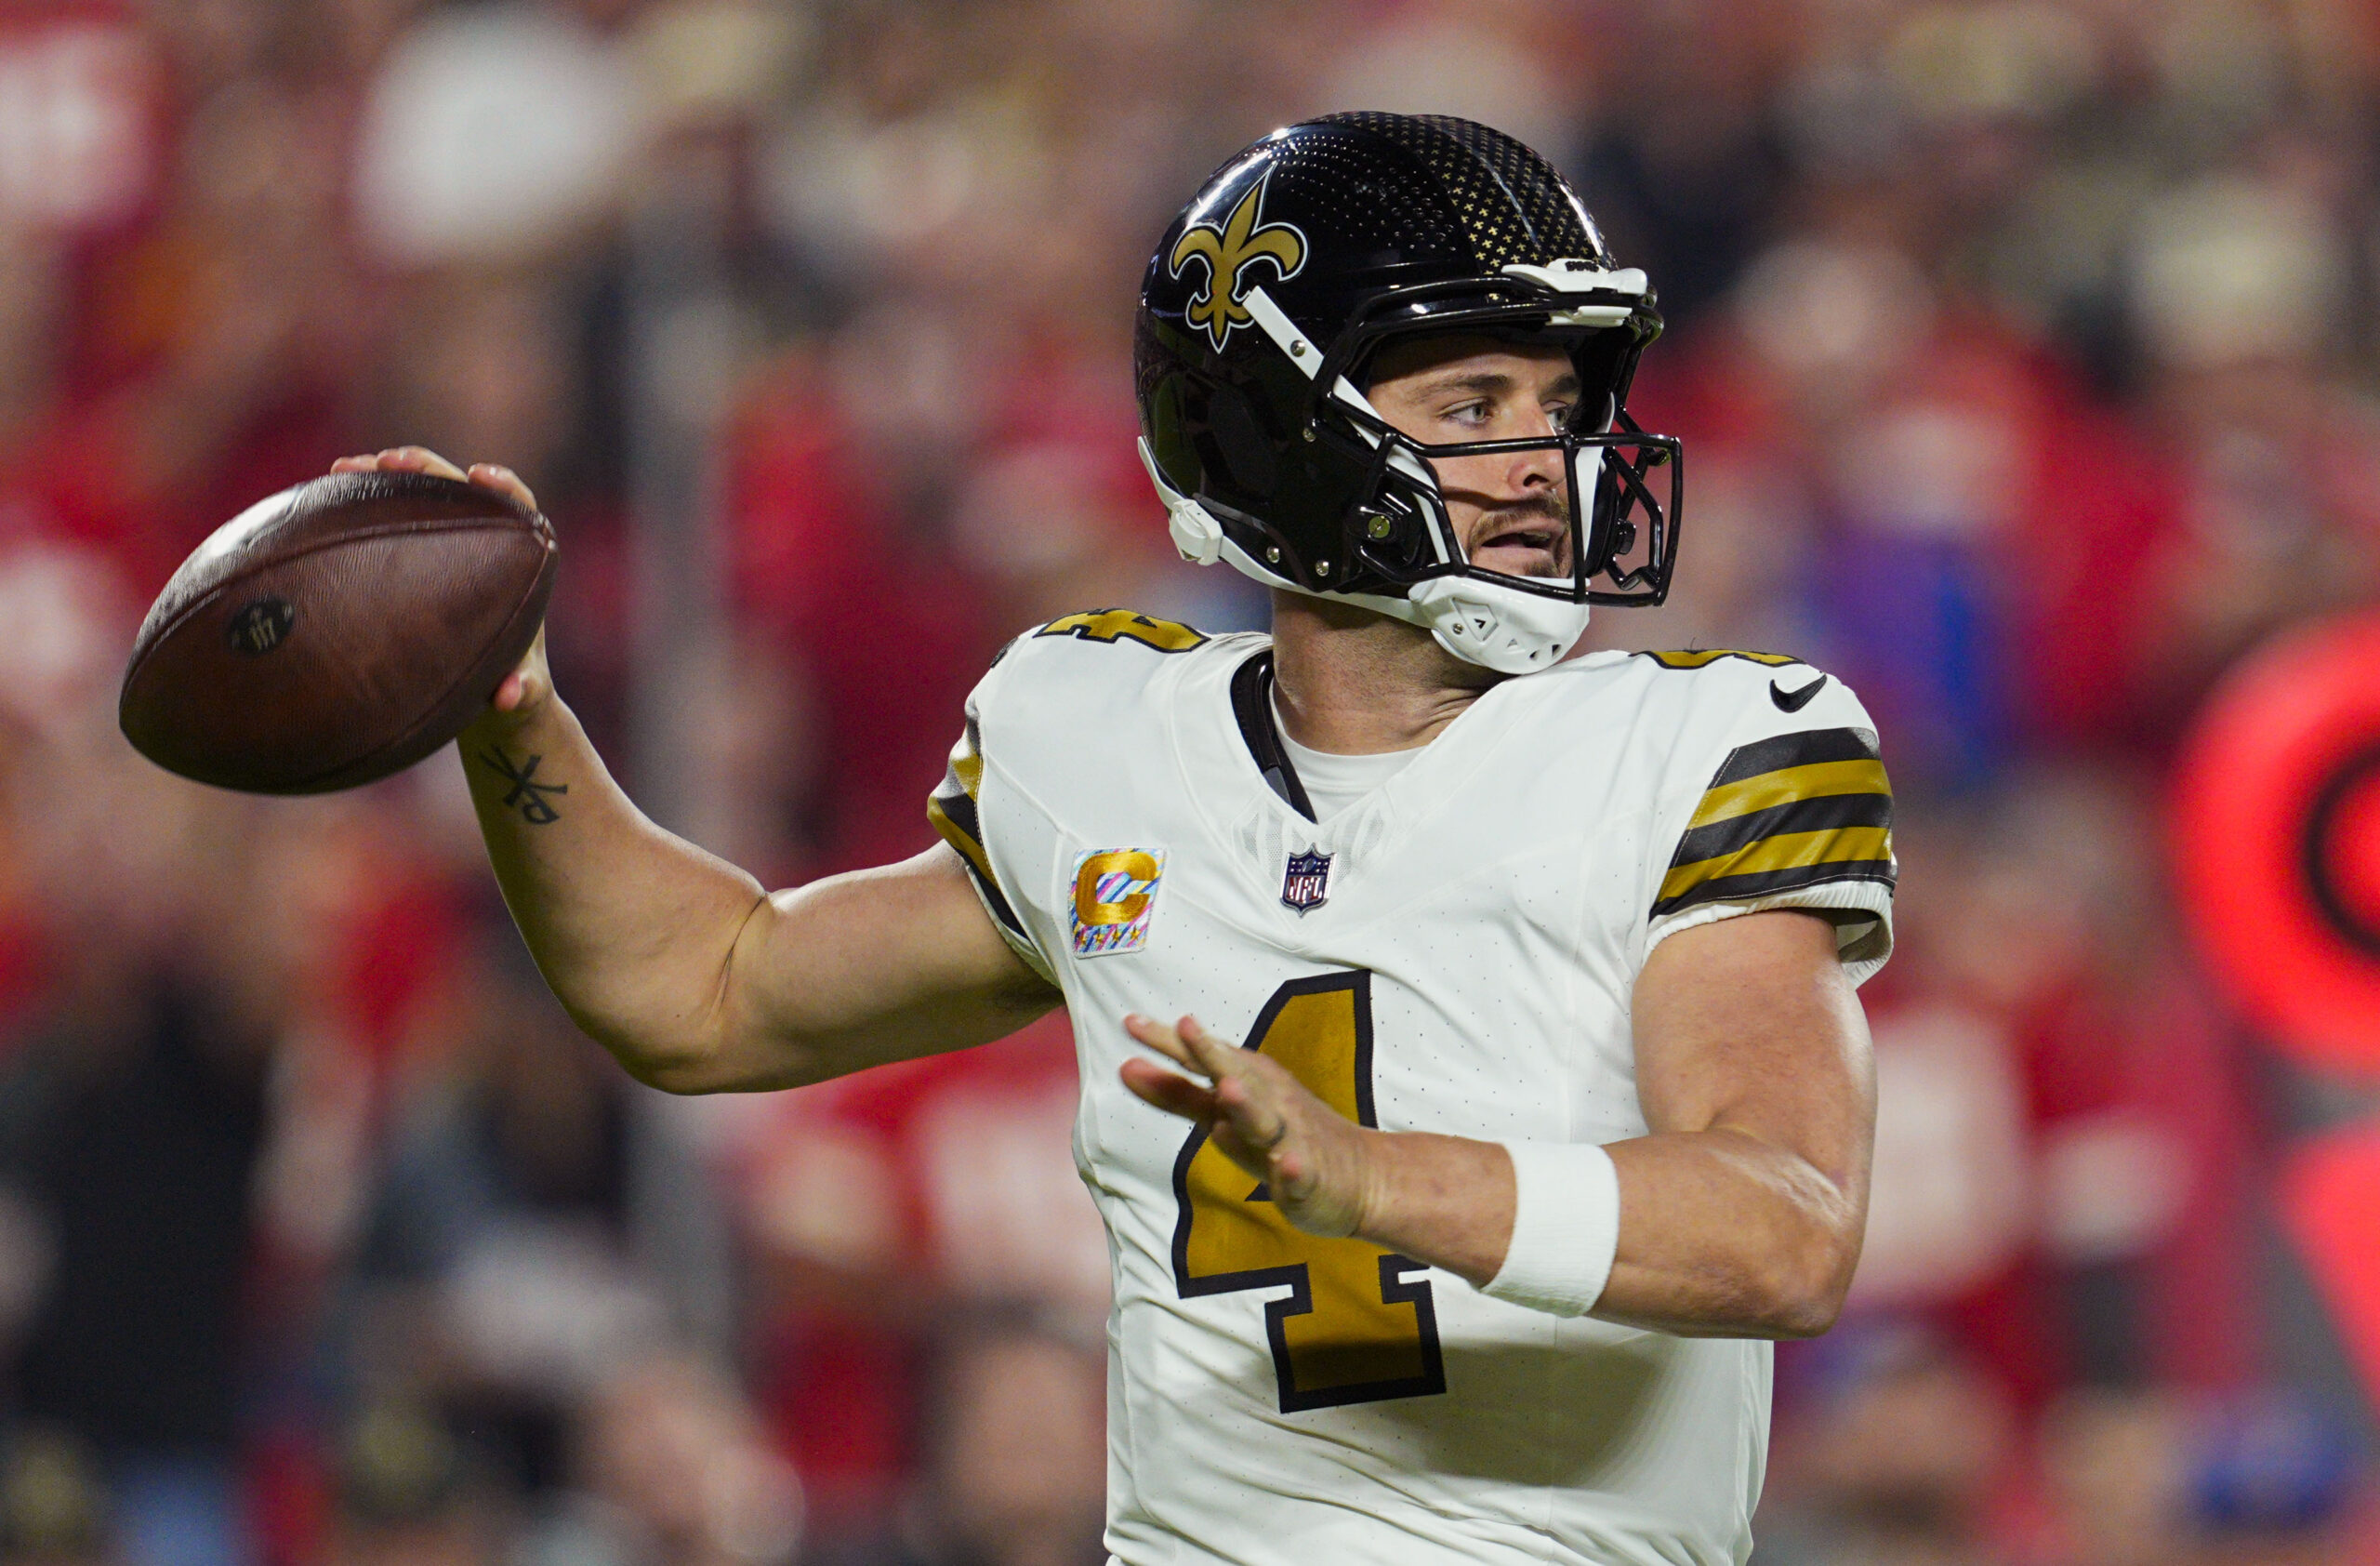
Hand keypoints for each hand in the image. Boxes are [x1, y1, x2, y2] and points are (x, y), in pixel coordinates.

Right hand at [328, 447, 551, 718]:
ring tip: (342, 468)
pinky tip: (320, 503)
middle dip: (426, 467)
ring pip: (416, 498)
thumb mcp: (524, 693)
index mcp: (521, 563)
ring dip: (381, 478)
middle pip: (458, 489)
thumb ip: (523, 691)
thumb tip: (508, 695)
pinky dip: (358, 510)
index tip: (482, 475)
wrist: (487, 691)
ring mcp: (444, 545)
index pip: (519, 508)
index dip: (503, 486)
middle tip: (391, 460)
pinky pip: (385, 523)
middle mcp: (483, 543)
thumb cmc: (515, 685)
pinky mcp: (410, 556)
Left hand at [1120, 1013, 1377, 1238]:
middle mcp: (1269, 1102)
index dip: (1169, 1042)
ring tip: (1226, 1090)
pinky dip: (1294, 1169)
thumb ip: (1177, 1093)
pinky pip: (1302, 1174)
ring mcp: (1293, 1139)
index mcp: (1247, 1082)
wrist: (1361, 1178)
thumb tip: (1125, 1066)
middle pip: (1236, 1075)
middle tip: (1185, 1026)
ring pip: (1266, 1122)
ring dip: (1248, 1105)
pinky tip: (1285, 1166)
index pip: (1203, 1058)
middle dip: (1211, 1053)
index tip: (1130, 1022)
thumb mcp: (1225, 1113)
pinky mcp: (1312, 1178)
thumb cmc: (1281, 1137)